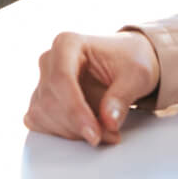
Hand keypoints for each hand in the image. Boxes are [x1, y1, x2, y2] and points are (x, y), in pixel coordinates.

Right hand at [24, 31, 160, 145]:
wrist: (127, 62)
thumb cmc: (130, 61)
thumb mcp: (137, 76)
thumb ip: (122, 97)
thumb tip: (109, 121)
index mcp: (68, 43)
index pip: (61, 79)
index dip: (75, 110)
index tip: (94, 134)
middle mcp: (50, 59)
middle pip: (50, 100)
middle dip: (78, 125)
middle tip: (110, 135)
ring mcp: (43, 80)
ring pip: (43, 114)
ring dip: (73, 132)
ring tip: (105, 131)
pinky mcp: (42, 99)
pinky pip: (40, 122)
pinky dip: (63, 133)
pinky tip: (87, 129)